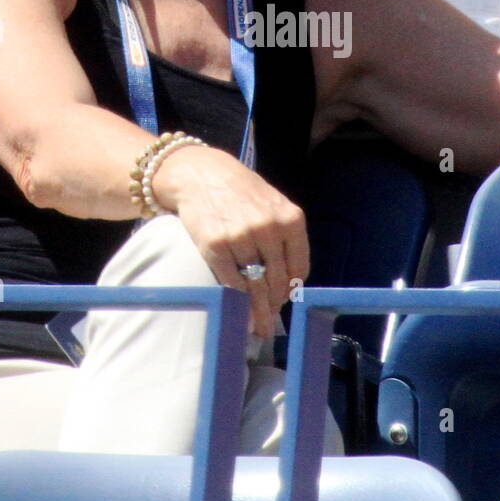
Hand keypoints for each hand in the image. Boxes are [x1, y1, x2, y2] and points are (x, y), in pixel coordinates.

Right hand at [151, 145, 309, 336]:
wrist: (200, 174)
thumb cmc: (240, 192)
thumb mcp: (272, 205)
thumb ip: (285, 237)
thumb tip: (289, 281)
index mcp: (290, 219)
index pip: (299, 268)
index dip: (292, 289)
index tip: (284, 301)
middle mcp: (268, 228)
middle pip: (278, 280)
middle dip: (274, 305)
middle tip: (270, 323)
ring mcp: (241, 237)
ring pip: (255, 286)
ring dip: (257, 310)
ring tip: (258, 326)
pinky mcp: (215, 246)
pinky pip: (231, 282)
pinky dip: (236, 301)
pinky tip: (239, 311)